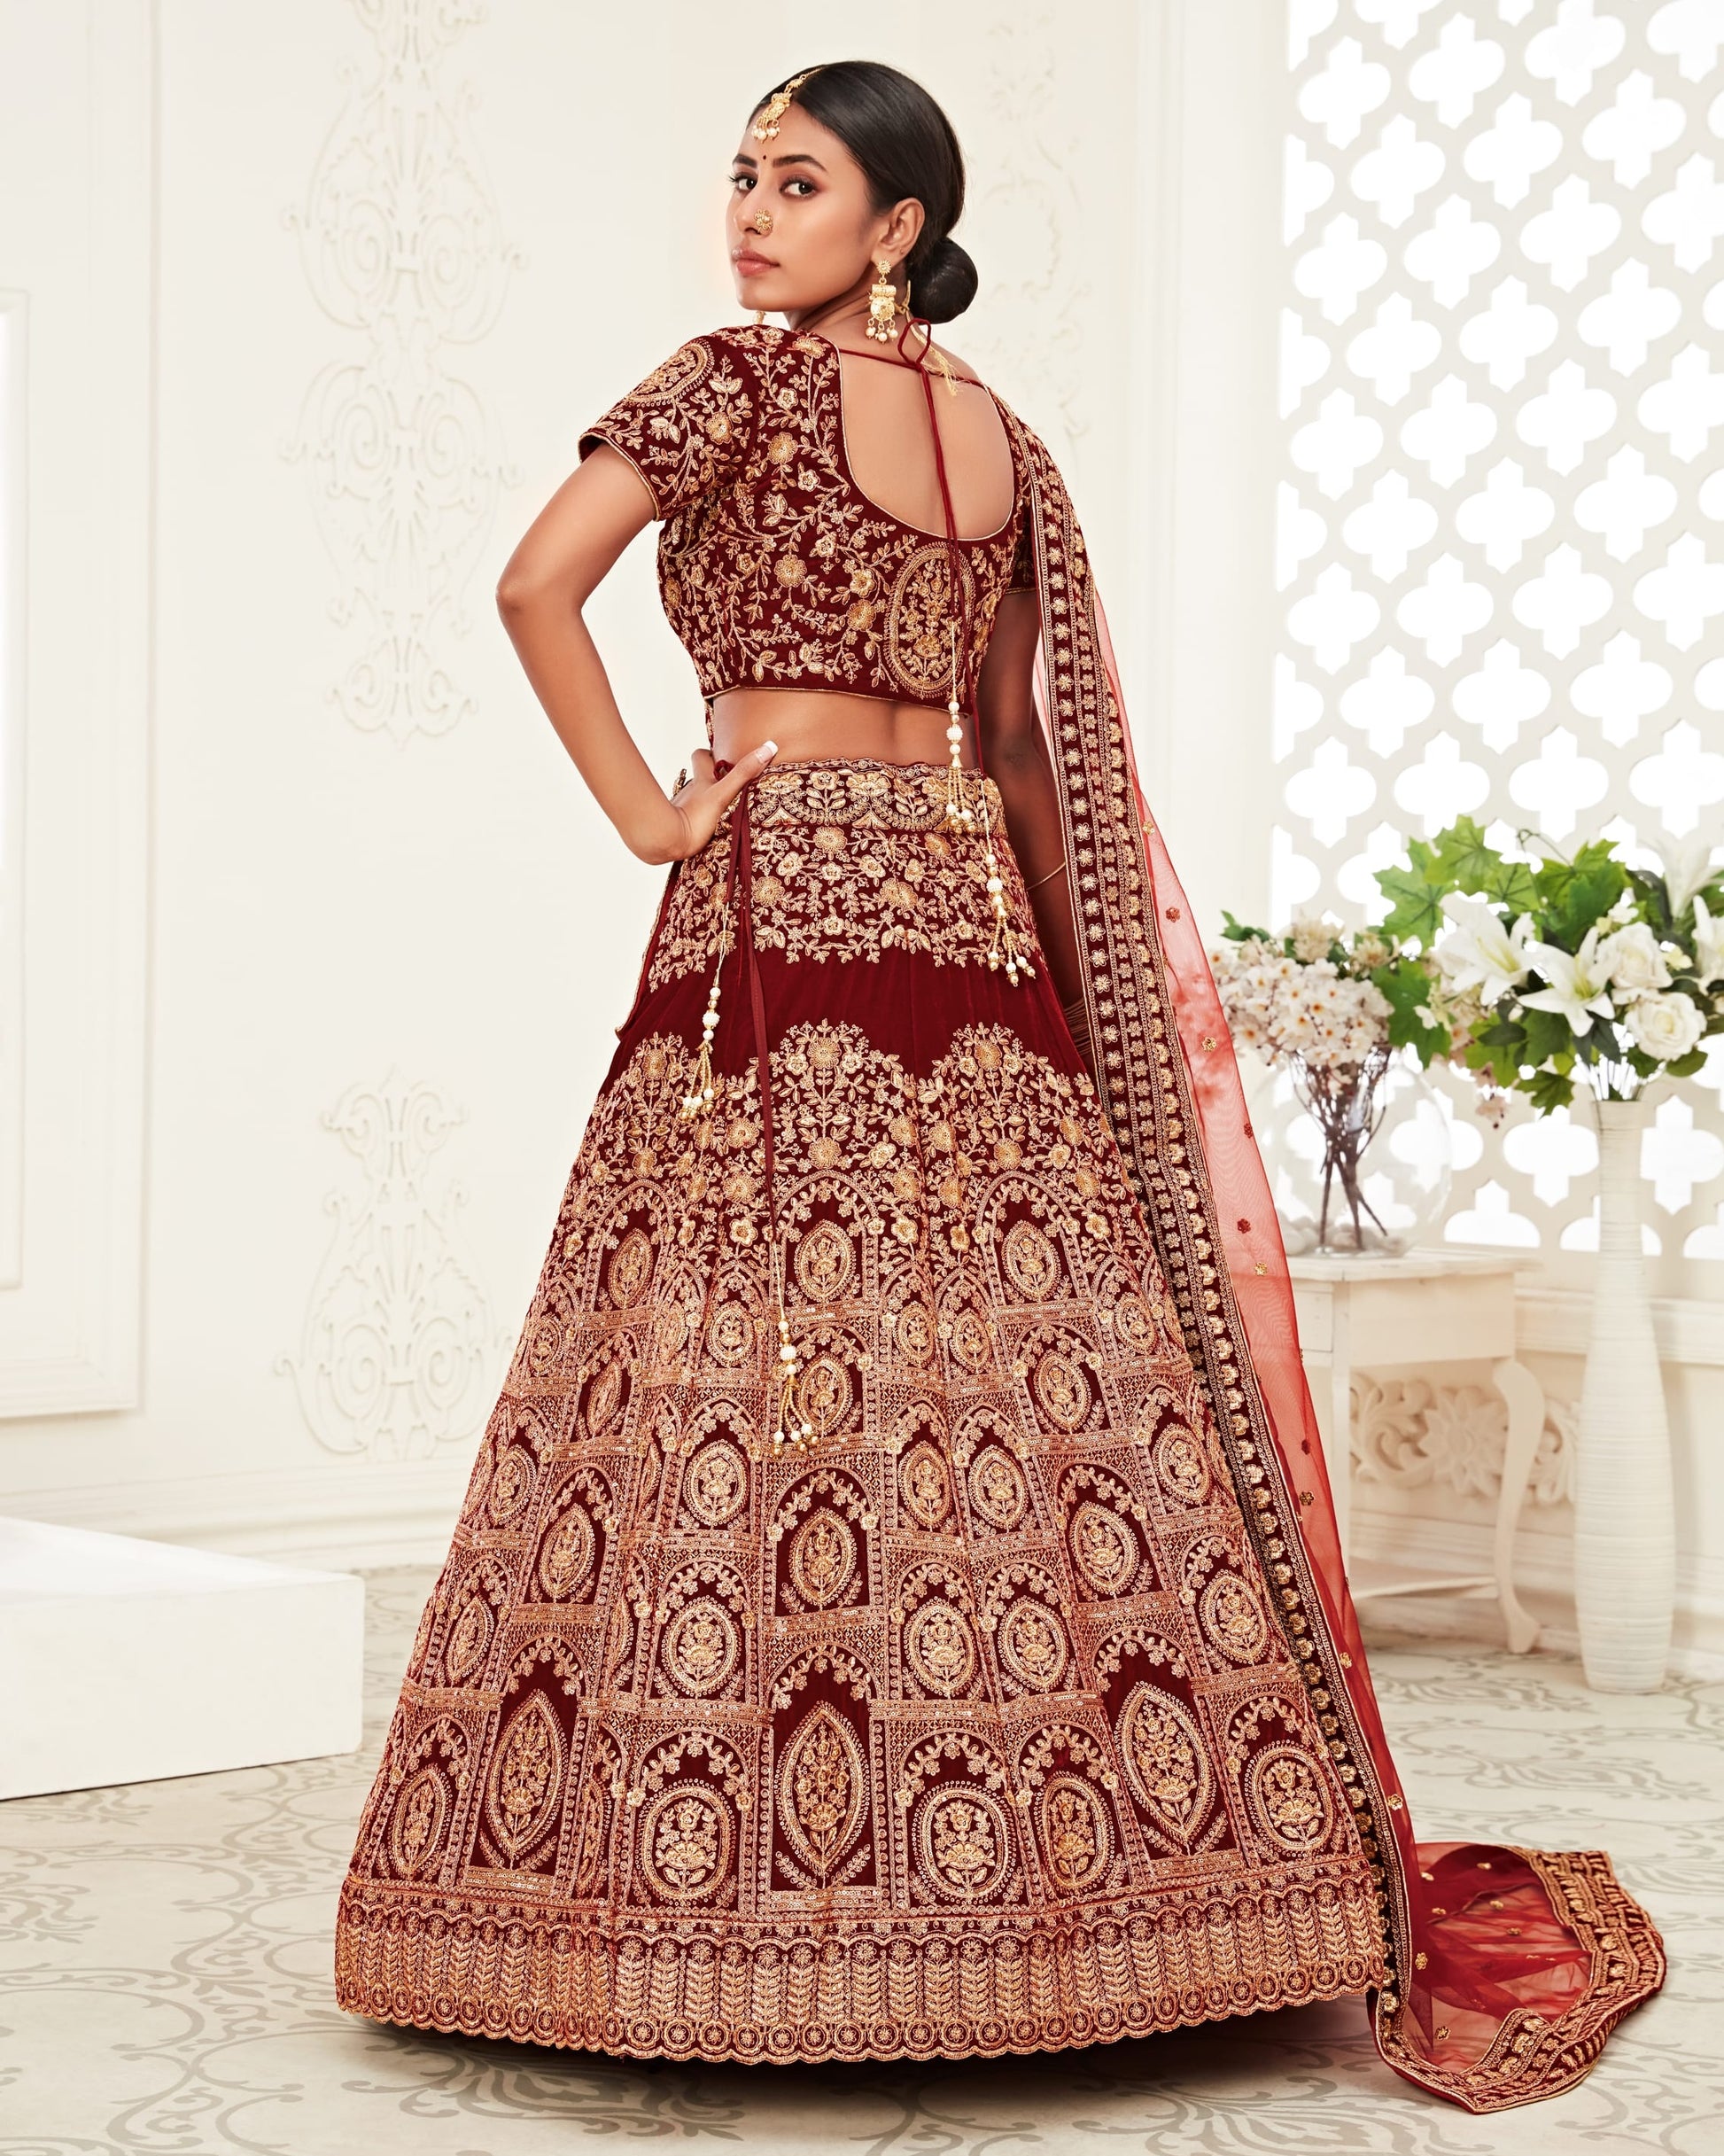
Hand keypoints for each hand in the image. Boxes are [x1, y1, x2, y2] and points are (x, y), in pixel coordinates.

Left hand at [664, 741, 777, 858]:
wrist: (666, 842)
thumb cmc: (693, 818)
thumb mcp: (723, 793)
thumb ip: (743, 773)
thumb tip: (767, 748)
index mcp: (700, 781)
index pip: (701, 756)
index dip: (710, 754)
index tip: (724, 757)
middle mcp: (690, 792)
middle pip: (699, 778)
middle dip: (711, 779)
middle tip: (729, 785)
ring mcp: (683, 809)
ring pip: (695, 799)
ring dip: (707, 802)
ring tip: (725, 810)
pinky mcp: (680, 827)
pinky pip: (691, 819)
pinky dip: (699, 821)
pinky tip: (709, 829)